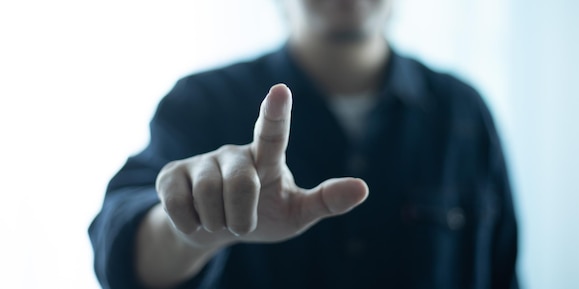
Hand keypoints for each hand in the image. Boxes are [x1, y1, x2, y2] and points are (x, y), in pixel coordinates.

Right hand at [155, 84, 368, 246]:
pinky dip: (192, 224)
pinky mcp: (171, 175)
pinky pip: (179, 204)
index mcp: (267, 158)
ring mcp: (200, 162)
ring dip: (218, 222)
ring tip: (220, 220)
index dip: (276, 112)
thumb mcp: (297, 212)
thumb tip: (364, 188)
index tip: (281, 91)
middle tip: (243, 224)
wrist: (214, 232)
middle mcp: (234, 153)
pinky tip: (196, 220)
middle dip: (243, 216)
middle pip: (241, 182)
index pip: (273, 133)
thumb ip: (327, 200)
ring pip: (208, 195)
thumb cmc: (263, 215)